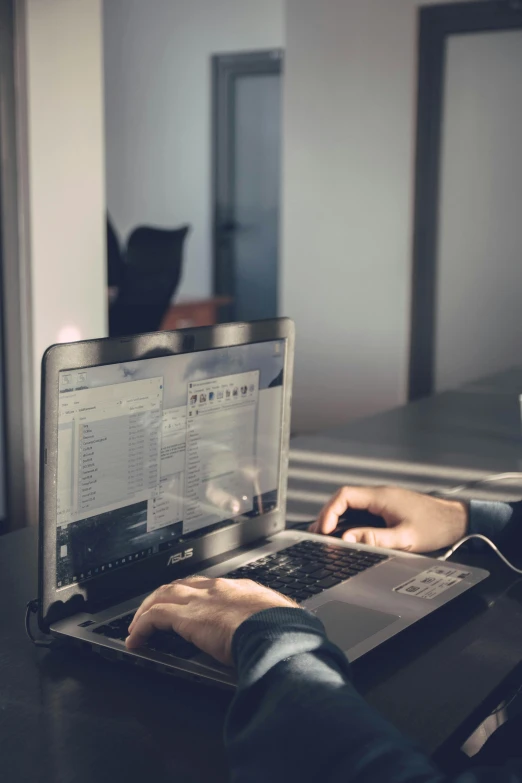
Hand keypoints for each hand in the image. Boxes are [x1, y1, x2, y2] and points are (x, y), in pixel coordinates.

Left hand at [125, 577, 296, 665]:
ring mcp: (200, 599)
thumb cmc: (282, 629)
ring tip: (137, 626)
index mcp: (239, 589)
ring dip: (147, 610)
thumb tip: (270, 635)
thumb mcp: (274, 620)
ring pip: (162, 596)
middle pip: (180, 585)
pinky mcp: (186, 616)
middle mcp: (217, 589)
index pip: (207, 586)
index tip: (185, 605)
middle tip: (151, 611)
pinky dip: (141, 626)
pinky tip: (135, 640)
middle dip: (162, 597)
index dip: (190, 595)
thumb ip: (265, 623)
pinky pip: (153, 616)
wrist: (276, 630)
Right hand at [309, 486, 467, 552]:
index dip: (329, 512)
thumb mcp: (404, 538)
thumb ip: (374, 539)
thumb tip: (348, 540)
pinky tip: (347, 534)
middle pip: (343, 500)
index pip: (344, 496)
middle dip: (327, 516)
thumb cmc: (435, 527)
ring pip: (351, 506)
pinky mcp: (387, 508)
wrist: (457, 520)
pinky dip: (350, 522)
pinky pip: (361, 511)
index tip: (324, 530)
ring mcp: (383, 501)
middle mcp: (379, 495)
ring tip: (326, 536)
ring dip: (337, 520)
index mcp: (380, 497)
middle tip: (318, 535)